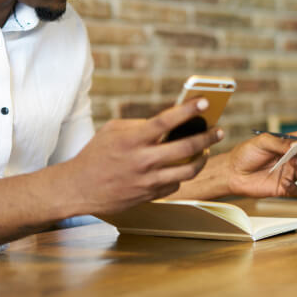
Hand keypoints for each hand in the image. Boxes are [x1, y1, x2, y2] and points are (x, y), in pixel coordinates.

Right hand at [66, 98, 223, 215]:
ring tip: (207, 150)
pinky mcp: (149, 196)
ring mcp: (147, 180)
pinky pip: (176, 184)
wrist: (78, 188)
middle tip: (218, 130)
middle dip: (208, 136)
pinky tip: (182, 167)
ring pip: (188, 170)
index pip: (166, 121)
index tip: (205, 101)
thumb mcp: (113, 131)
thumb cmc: (95, 154)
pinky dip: (182, 174)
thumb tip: (168, 122)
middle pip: (186, 147)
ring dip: (203, 158)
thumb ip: (140, 125)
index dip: (187, 110)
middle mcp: (142, 160)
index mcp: (132, 139)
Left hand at [225, 127, 296, 197]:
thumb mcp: (262, 142)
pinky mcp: (284, 188)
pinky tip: (285, 183)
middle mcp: (291, 157)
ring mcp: (289, 173)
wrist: (233, 172)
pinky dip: (295, 188)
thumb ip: (280, 143)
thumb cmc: (246, 154)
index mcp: (287, 143)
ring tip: (293, 163)